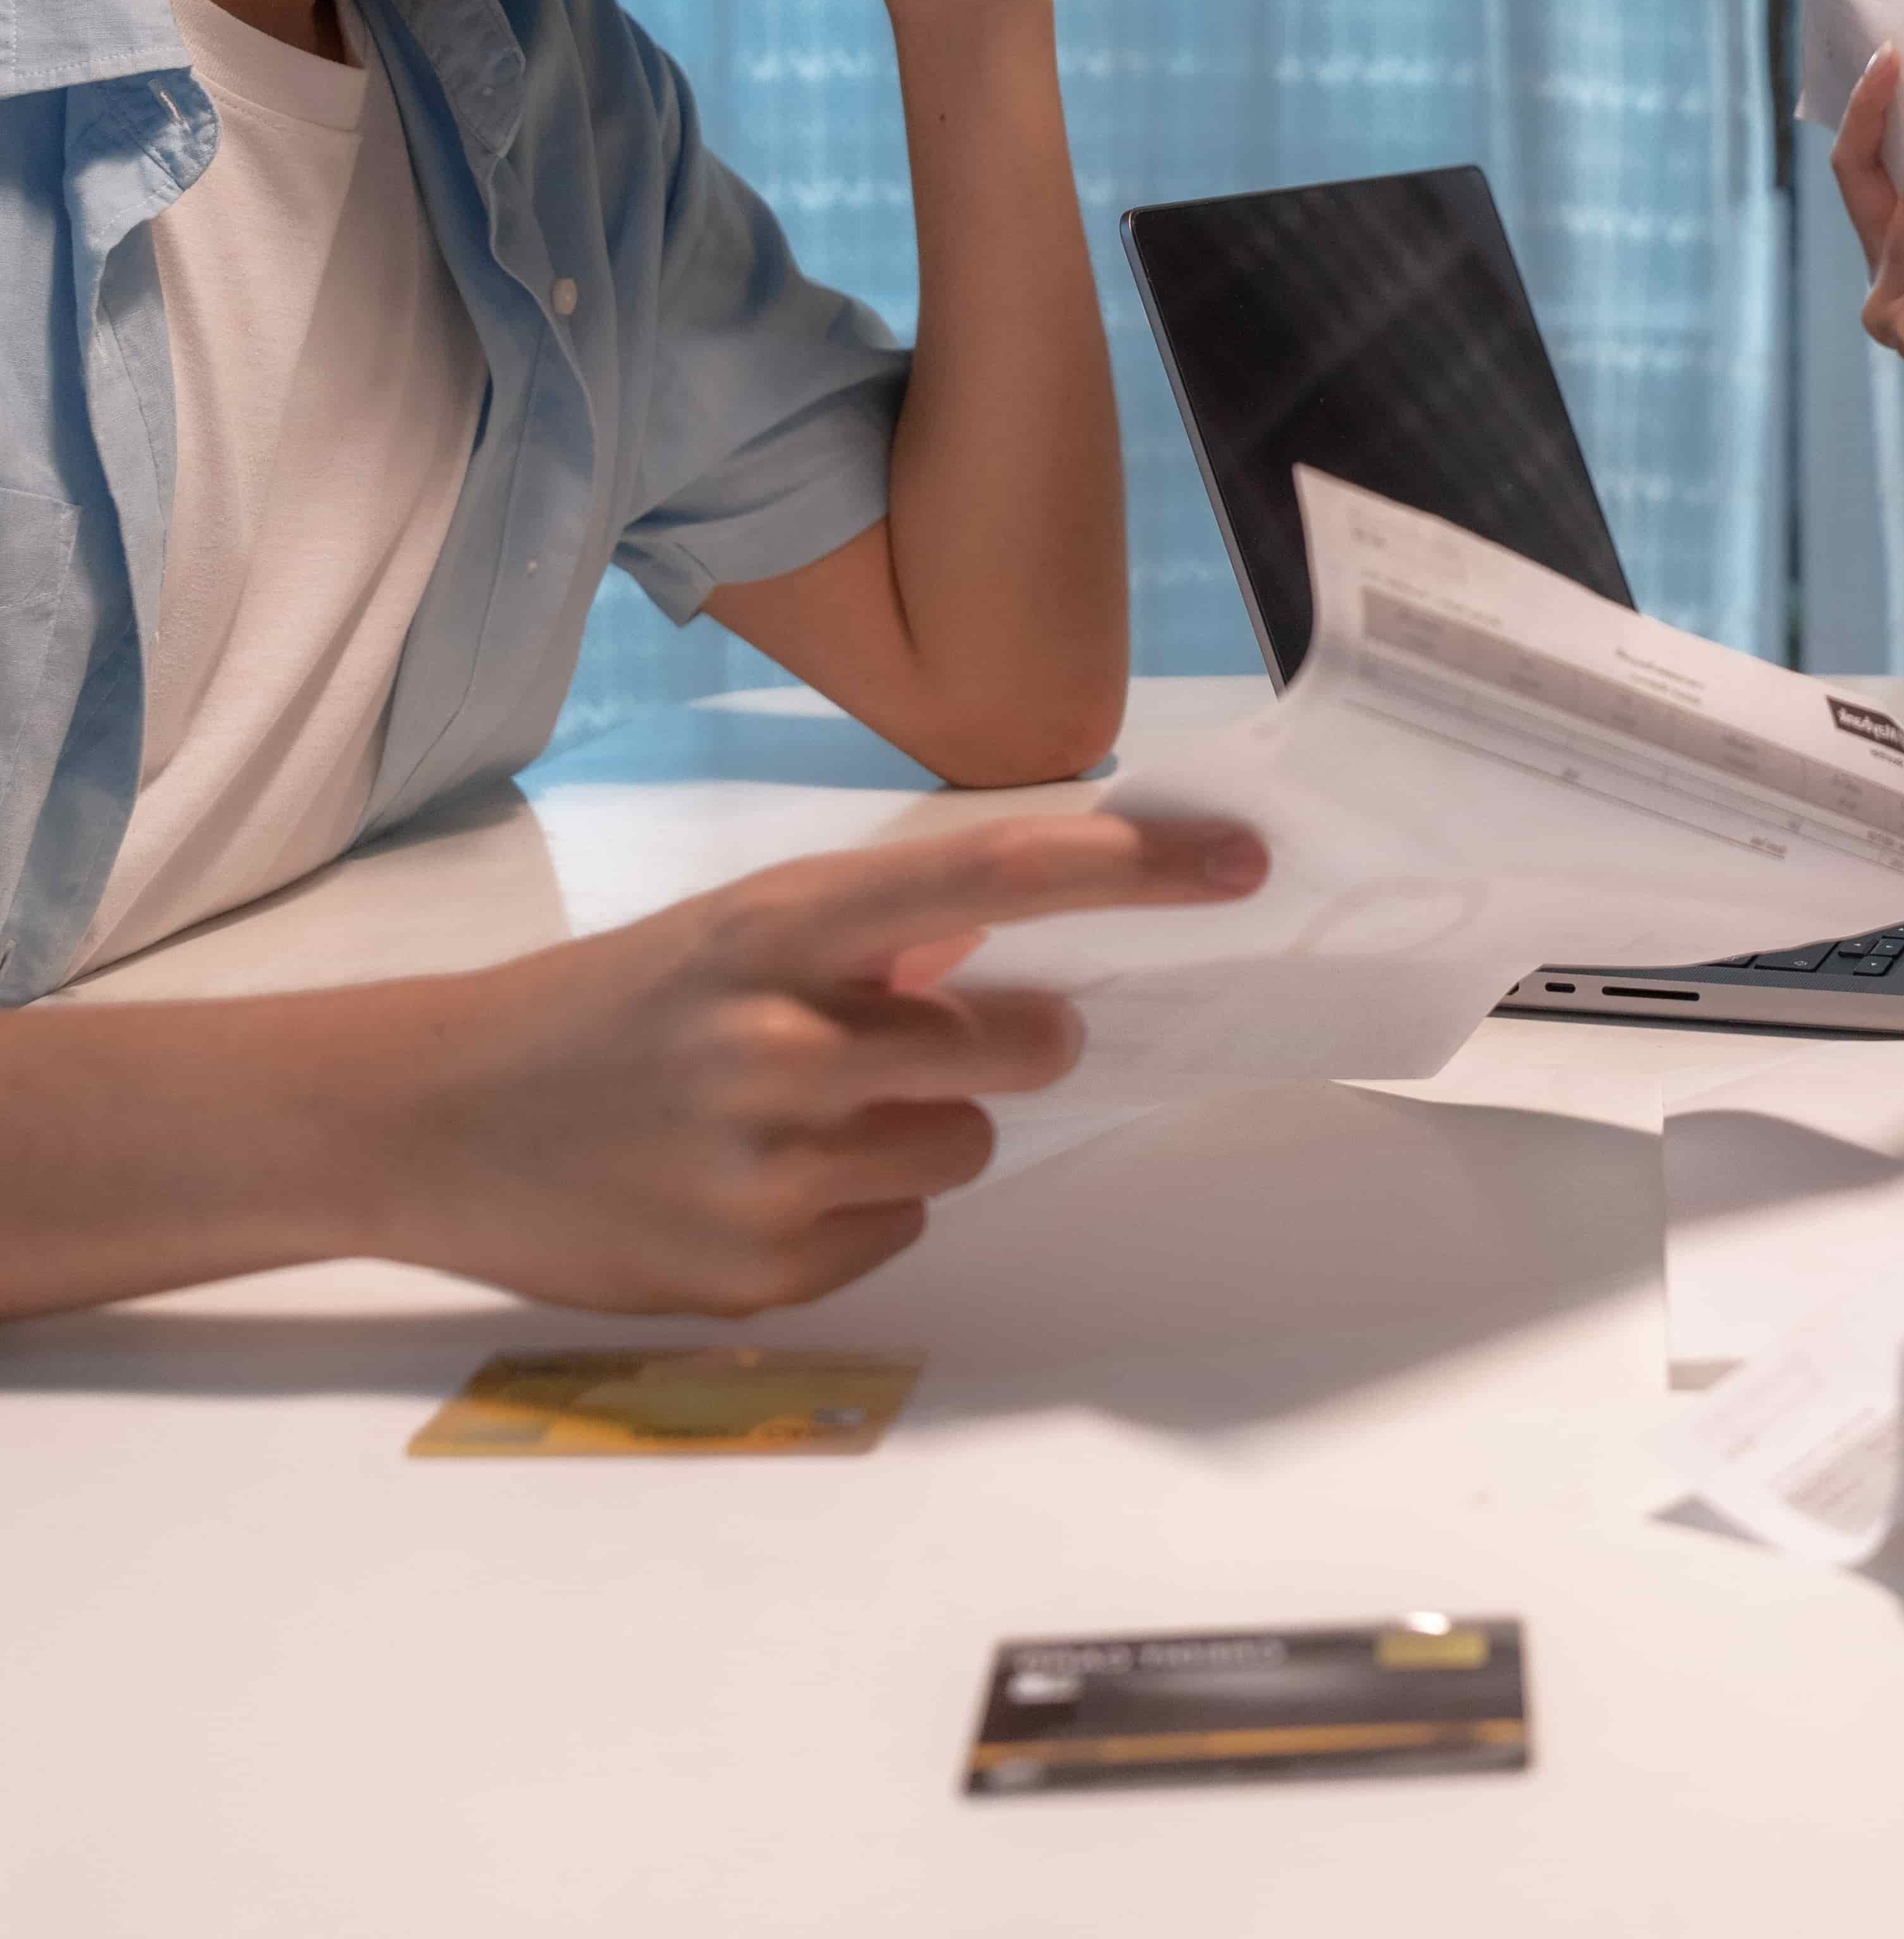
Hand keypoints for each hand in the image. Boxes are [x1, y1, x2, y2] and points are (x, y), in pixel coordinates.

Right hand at [371, 811, 1266, 1314]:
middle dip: (1016, 1044)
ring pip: (963, 1153)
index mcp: (782, 926)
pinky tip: (757, 1186)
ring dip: (925, 1132)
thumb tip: (1028, 933)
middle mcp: (779, 1039)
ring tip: (810, 1117)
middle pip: (1016, 1047)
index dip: (1128, 868)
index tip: (1237, 864)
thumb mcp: (739, 930)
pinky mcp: (754, 1272)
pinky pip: (892, 1236)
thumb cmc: (617, 1006)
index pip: (992, 874)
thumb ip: (880, 931)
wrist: (434, 1117)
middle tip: (950, 1040)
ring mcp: (765, 1166)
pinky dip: (856, 1211)